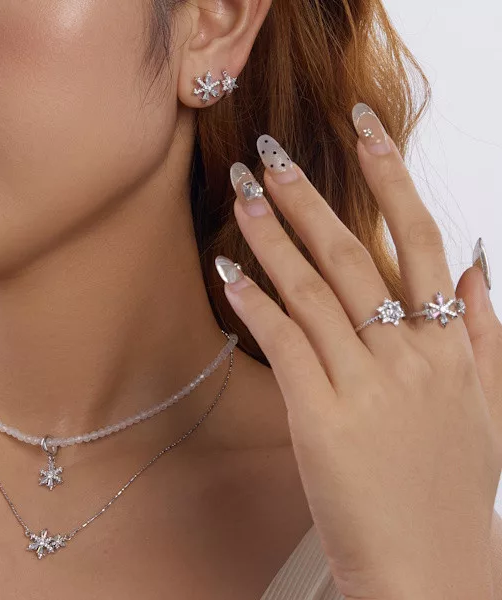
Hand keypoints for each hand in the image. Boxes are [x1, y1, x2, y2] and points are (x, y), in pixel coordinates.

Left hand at [215, 104, 501, 599]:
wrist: (430, 569)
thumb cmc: (450, 488)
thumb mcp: (488, 405)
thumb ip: (486, 330)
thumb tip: (476, 265)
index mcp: (449, 344)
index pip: (417, 239)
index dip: (390, 178)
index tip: (362, 131)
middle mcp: (409, 352)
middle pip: (351, 252)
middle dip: (306, 196)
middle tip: (269, 154)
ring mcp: (365, 383)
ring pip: (311, 289)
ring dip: (271, 236)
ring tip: (241, 196)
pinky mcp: (321, 415)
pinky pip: (283, 342)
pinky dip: (254, 303)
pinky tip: (228, 272)